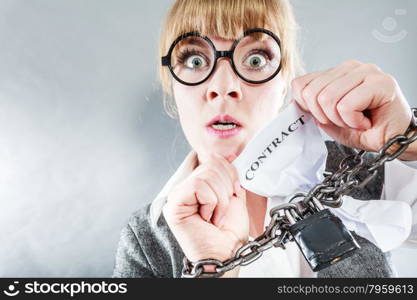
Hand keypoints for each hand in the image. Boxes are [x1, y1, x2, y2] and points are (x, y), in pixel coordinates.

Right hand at [162, 152, 248, 276]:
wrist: (225, 254)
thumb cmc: (229, 233)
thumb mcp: (234, 197)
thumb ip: (229, 176)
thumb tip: (227, 155)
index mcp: (199, 184)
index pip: (215, 160)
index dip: (230, 175)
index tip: (232, 194)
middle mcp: (186, 187)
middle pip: (213, 164)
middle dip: (226, 189)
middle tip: (222, 211)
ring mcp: (178, 194)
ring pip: (207, 175)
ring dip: (220, 199)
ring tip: (215, 216)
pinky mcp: (174, 203)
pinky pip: (199, 186)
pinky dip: (211, 202)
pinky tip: (207, 217)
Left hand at [291, 60, 416, 159]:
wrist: (397, 141)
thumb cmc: (367, 129)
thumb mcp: (331, 122)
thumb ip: (314, 110)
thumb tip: (298, 104)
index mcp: (335, 74)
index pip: (300, 84)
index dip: (306, 107)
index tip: (325, 118)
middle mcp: (350, 68)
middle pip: (311, 93)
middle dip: (324, 116)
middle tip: (344, 121)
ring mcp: (366, 72)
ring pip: (327, 98)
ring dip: (340, 120)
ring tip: (356, 121)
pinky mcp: (380, 82)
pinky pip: (346, 105)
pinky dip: (352, 121)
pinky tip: (366, 122)